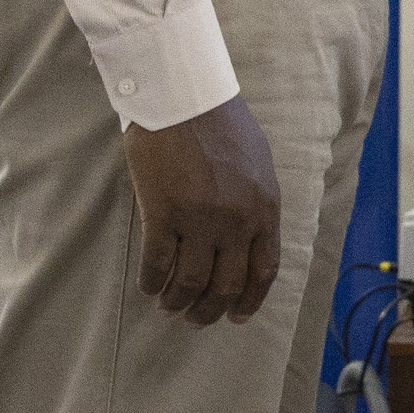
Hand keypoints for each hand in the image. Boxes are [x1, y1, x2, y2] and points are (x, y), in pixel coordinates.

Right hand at [120, 94, 283, 325]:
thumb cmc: (220, 122)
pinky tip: (148, 286)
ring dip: (178, 301)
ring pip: (190, 282)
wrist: (183, 94)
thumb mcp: (258, 163)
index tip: (237, 315)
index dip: (250, 300)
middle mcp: (236, 222)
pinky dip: (152, 282)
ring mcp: (200, 220)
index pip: (264, 270)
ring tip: (168, 306)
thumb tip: (249, 237)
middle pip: (226, 285)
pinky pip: (157, 264)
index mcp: (265, 209)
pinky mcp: (163, 214)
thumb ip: (257, 203)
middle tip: (196, 318)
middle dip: (210, 310)